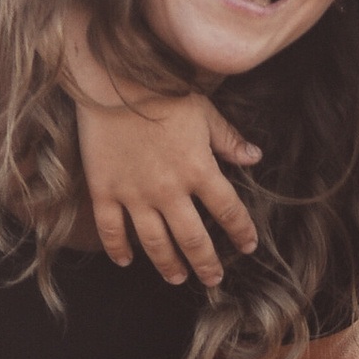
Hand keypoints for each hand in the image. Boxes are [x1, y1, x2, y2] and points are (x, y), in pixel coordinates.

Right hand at [70, 41, 261, 289]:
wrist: (112, 79)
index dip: (242, 232)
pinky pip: (111, 230)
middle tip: (213, 279)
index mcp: (199, 169)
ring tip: (178, 278)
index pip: (229, 211)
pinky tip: (126, 261)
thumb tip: (254, 157)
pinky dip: (118, 249)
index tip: (248, 246)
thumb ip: (228, 139)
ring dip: (169, 266)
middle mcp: (169, 190)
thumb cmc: (161, 90)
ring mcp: (135, 194)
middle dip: (207, 264)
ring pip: (155, 243)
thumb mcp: (204, 111)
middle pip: (193, 240)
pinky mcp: (104, 190)